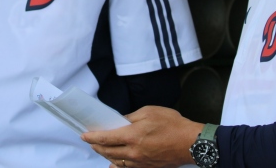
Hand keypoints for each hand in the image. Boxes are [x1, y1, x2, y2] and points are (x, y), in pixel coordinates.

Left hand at [81, 106, 201, 167]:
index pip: (106, 138)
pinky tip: (114, 164)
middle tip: (90, 141)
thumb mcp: (149, 112)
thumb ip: (131, 117)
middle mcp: (133, 152)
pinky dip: (118, 166)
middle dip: (96, 146)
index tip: (84, 135)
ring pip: (116, 162)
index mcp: (132, 136)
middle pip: (108, 152)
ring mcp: (140, 162)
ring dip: (106, 155)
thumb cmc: (172, 124)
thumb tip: (120, 122)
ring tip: (100, 149)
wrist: (191, 143)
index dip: (92, 137)